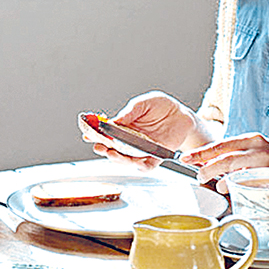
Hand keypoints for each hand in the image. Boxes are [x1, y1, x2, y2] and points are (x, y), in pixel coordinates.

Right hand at [90, 91, 212, 170]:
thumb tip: (114, 120)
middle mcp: (131, 140)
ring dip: (118, 159)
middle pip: (113, 148)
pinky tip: (135, 162)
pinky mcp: (156, 156)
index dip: (95, 134)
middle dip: (104, 149)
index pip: (106, 133)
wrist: (182, 114)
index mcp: (124, 126)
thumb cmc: (162, 107)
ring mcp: (142, 149)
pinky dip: (140, 166)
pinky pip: (147, 165)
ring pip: (126, 159)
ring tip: (111, 153)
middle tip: (99, 146)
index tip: (87, 134)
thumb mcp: (144, 103)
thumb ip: (130, 111)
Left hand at [181, 133, 268, 192]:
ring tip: (218, 185)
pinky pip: (250, 186)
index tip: (185, 157)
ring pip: (237, 174)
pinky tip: (235, 190)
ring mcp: (267, 165)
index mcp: (251, 139)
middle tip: (199, 176)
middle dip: (207, 169)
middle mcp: (259, 150)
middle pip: (226, 159)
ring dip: (223, 182)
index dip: (200, 153)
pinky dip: (239, 189)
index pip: (220, 145)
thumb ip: (233, 154)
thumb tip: (204, 162)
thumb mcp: (254, 150)